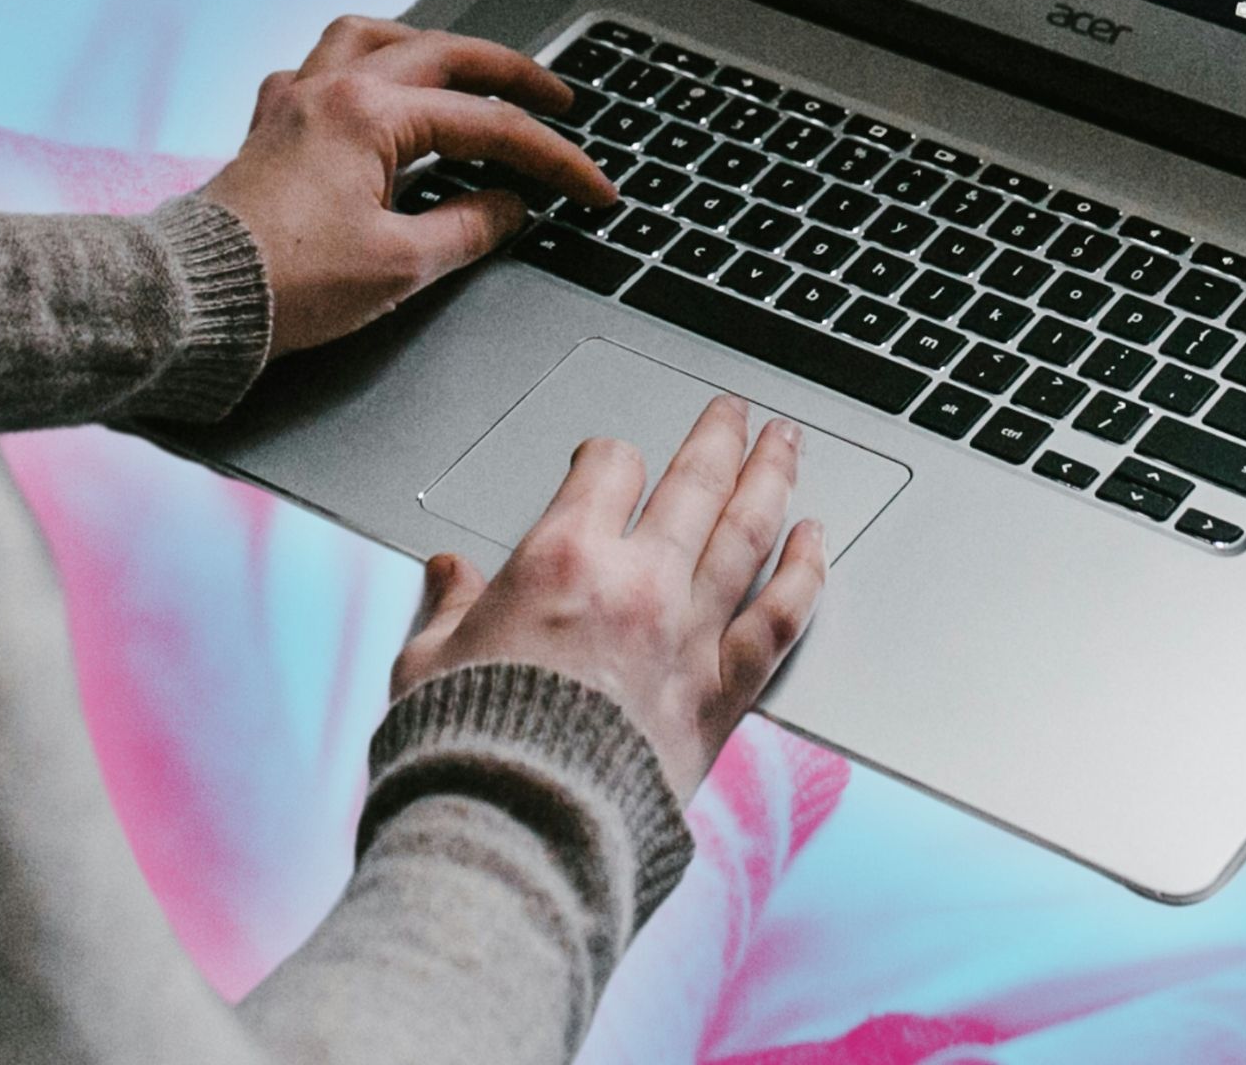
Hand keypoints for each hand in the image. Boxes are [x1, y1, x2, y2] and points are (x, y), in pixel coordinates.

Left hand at [196, 16, 619, 353]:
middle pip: (442, 54)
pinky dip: (358, 68)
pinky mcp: (269, 128)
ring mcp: (295, 102)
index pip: (487, 126)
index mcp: (370, 115)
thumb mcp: (400, 266)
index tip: (590, 187)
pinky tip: (372, 93)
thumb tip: (510, 208)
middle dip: (509, 73)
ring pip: (371, 37)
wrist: (193, 301)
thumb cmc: (284, 285)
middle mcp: (331, 90)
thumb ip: (469, 226)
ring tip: (463, 68)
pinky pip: (318, 67)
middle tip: (556, 96)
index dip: (552, 158)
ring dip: (427, 46)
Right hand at [392, 396, 829, 802]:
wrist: (522, 831)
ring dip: (772, 476)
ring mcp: (689, 633)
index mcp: (561, 559)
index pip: (608, 468)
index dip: (609, 454)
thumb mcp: (428, 663)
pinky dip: (805, 571)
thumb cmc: (470, 751)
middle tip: (733, 412)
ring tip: (787, 442)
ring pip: (747, 530)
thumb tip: (447, 575)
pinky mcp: (723, 693)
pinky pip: (779, 616)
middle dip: (716, 436)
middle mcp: (636, 582)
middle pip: (694, 481)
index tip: (610, 458)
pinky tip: (817, 540)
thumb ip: (448, 608)